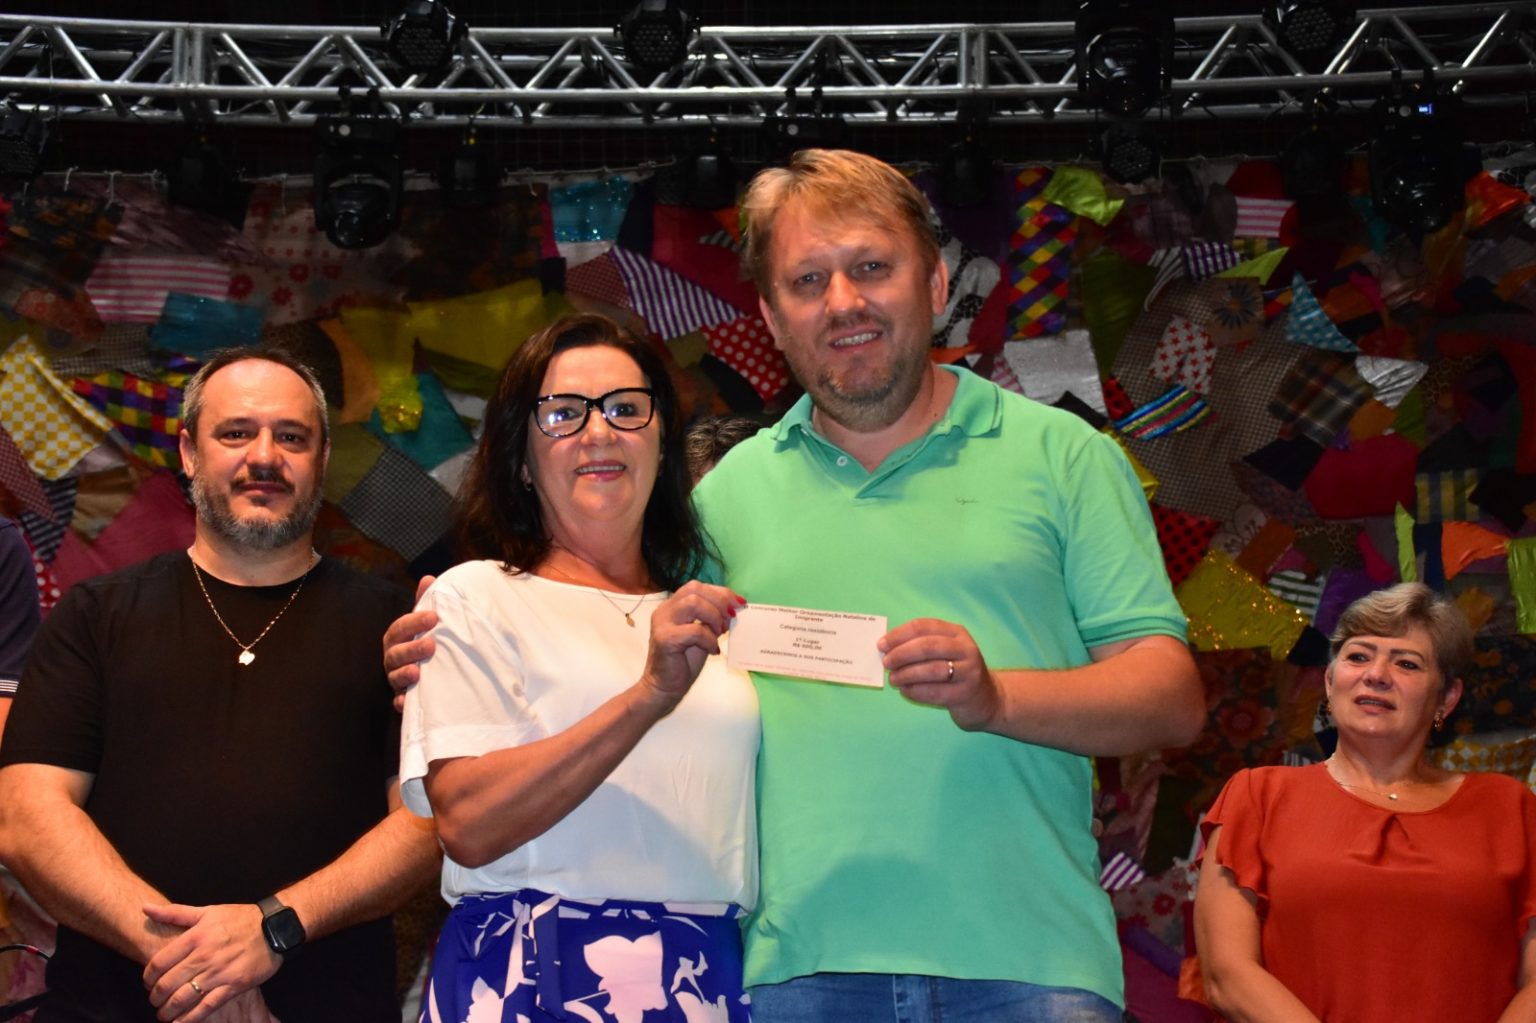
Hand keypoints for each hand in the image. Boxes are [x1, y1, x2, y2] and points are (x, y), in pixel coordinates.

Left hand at [142, 902, 280, 1022]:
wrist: (276, 927)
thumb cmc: (240, 919)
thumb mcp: (208, 912)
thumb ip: (174, 913)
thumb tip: (145, 908)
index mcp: (195, 936)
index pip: (159, 963)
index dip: (148, 977)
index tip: (148, 983)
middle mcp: (205, 955)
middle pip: (167, 984)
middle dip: (155, 997)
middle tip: (155, 1001)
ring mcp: (219, 972)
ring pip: (183, 998)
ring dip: (168, 1011)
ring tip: (164, 1014)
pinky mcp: (234, 985)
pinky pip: (206, 1007)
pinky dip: (190, 1018)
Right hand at [384, 575, 437, 709]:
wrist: (430, 672)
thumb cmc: (425, 642)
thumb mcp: (425, 622)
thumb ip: (425, 603)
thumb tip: (428, 578)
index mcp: (397, 638)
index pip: (400, 627)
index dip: (414, 622)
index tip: (434, 617)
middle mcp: (392, 658)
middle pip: (395, 653)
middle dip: (411, 648)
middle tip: (431, 644)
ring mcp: (395, 679)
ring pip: (394, 677)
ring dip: (404, 674)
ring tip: (417, 672)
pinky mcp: (403, 698)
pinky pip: (398, 703)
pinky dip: (401, 702)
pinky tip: (407, 701)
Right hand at [641, 581, 744, 704]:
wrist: (664, 687)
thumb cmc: (683, 661)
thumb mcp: (702, 634)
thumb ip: (712, 619)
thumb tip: (734, 609)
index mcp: (672, 606)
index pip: (697, 587)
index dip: (721, 592)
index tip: (739, 603)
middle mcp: (664, 610)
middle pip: (695, 589)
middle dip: (720, 601)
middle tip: (731, 618)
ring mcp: (662, 623)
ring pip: (693, 603)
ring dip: (714, 616)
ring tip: (720, 632)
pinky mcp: (665, 639)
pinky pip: (694, 631)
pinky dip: (709, 639)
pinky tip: (713, 650)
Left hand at [879, 618, 1001, 731]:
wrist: (986, 699)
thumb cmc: (956, 671)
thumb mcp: (945, 652)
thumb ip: (921, 646)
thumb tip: (887, 648)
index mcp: (957, 633)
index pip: (924, 626)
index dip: (899, 634)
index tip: (882, 645)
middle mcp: (965, 649)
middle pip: (928, 646)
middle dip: (902, 654)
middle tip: (886, 663)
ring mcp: (968, 672)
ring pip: (932, 669)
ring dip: (907, 674)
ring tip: (893, 679)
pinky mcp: (965, 694)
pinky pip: (935, 692)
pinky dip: (915, 691)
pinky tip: (905, 691)